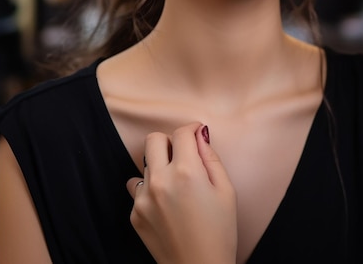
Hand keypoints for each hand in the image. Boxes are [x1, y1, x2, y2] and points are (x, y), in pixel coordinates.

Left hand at [127, 123, 236, 263]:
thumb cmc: (220, 232)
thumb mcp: (226, 190)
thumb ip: (211, 157)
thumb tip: (201, 135)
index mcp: (187, 172)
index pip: (182, 133)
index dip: (193, 130)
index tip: (198, 134)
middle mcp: (160, 181)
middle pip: (154, 139)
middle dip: (170, 141)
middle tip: (184, 154)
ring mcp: (143, 199)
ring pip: (146, 164)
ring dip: (160, 165)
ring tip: (176, 184)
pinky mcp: (135, 214)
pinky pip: (138, 188)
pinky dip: (151, 189)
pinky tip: (168, 204)